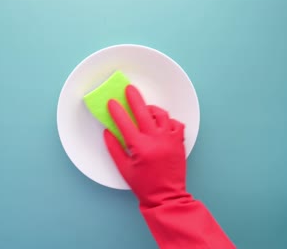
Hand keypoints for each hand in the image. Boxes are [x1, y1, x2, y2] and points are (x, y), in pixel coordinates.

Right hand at [104, 85, 190, 207]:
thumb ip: (114, 148)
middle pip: (144, 112)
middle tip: (129, 89)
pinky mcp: (179, 142)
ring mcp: (169, 139)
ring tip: (145, 110)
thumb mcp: (124, 168)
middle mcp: (156, 139)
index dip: (117, 111)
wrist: (166, 196)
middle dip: (134, 98)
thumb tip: (107, 132)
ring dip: (151, 109)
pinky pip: (176, 123)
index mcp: (140, 147)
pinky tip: (161, 124)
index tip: (111, 102)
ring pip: (162, 115)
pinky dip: (168, 121)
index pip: (125, 123)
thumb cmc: (143, 185)